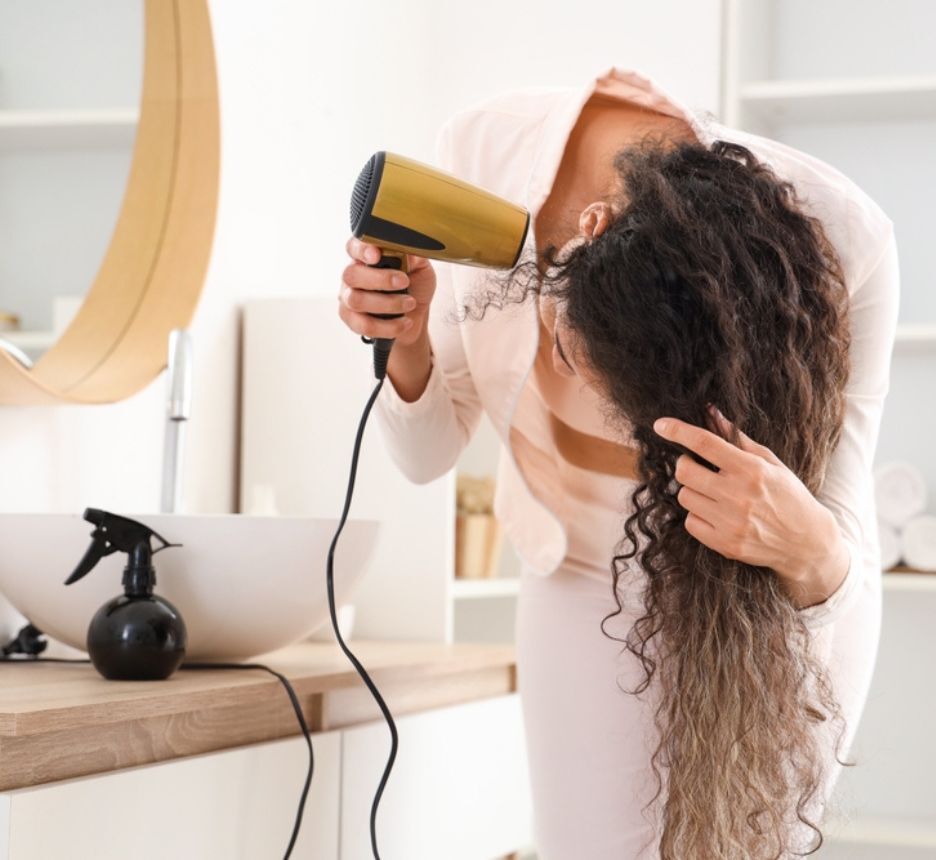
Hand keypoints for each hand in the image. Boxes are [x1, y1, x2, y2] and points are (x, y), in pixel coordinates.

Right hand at [338, 236, 435, 347]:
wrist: (417, 315)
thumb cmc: (415, 287)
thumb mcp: (421, 267)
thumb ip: (412, 255)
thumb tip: (407, 245)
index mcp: (366, 257)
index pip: (354, 247)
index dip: (361, 250)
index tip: (377, 255)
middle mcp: (353, 276)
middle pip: (351, 274)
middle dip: (380, 279)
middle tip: (404, 282)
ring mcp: (349, 298)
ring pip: (356, 300)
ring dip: (388, 303)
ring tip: (409, 303)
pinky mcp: (352, 321)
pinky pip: (363, 324)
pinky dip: (388, 325)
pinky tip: (404, 322)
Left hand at [652, 404, 848, 605]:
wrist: (807, 542)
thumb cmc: (788, 495)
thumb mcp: (769, 462)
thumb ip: (737, 438)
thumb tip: (710, 412)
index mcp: (751, 469)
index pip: (704, 443)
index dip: (678, 431)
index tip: (660, 425)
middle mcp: (738, 495)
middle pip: (684, 471)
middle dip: (687, 465)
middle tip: (701, 468)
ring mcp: (730, 522)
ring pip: (684, 496)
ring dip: (694, 492)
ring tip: (715, 494)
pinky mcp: (724, 543)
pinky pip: (689, 522)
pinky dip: (698, 515)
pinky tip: (717, 514)